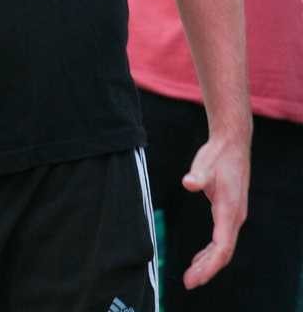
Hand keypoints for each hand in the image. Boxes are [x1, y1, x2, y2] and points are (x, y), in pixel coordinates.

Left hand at [181, 132, 249, 287]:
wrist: (232, 142)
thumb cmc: (217, 154)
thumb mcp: (205, 163)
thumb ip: (198, 176)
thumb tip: (189, 182)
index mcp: (230, 211)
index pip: (222, 248)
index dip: (209, 266)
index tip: (194, 277)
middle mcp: (235, 217)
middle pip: (223, 252)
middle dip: (207, 269)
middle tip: (188, 282)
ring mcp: (234, 215)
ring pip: (224, 247)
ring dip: (208, 262)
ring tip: (192, 275)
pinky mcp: (229, 211)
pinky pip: (222, 239)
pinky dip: (211, 251)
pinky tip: (199, 257)